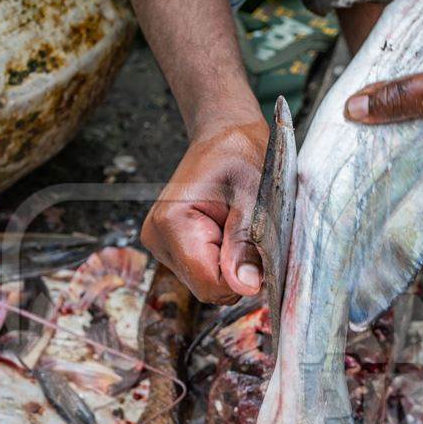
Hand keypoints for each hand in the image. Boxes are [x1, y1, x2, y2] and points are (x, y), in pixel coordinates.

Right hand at [141, 116, 268, 303]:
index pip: (210, 284)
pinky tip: (229, 232)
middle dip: (239, 272)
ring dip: (233, 266)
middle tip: (253, 234)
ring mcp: (162, 246)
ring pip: (207, 283)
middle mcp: (158, 240)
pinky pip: (205, 272)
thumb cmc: (240, 154)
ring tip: (239, 227)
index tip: (264, 254)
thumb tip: (247, 285)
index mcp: (172, 224)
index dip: (244, 280)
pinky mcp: (171, 249)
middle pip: (208, 287)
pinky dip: (225, 261)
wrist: (223, 136)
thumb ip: (247, 240)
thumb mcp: (254, 193)